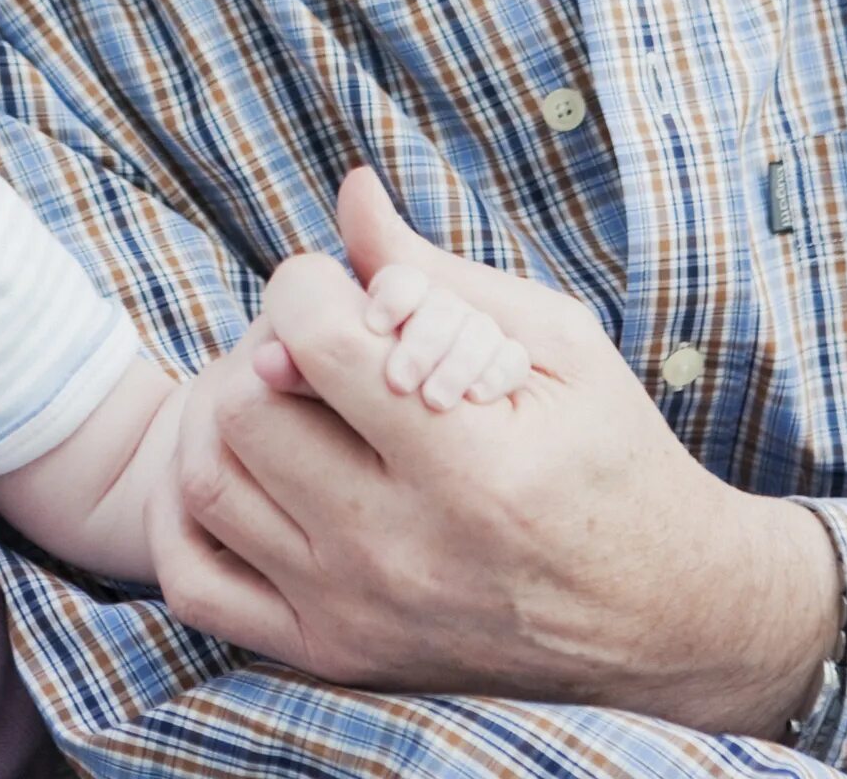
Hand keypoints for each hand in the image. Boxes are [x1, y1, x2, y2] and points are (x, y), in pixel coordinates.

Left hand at [151, 168, 841, 738]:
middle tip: (314, 343)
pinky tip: (242, 469)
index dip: (310, 285)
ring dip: (226, 417)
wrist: (659, 618)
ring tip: (282, 399)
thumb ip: (440, 271)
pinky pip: (193, 581)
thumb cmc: (613, 460)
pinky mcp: (330, 655)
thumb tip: (349, 191)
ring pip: (206, 483)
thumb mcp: (557, 346)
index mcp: (468, 464)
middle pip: (244, 407)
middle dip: (266, 345)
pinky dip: (186, 514)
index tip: (342, 290)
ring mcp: (354, 612)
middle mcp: (398, 549)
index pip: (312, 340)